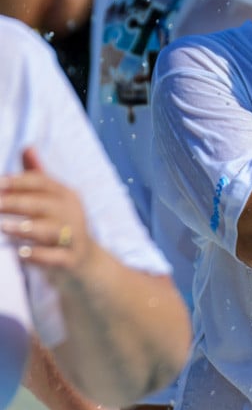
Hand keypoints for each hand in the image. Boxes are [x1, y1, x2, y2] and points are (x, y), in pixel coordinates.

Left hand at [0, 148, 94, 276]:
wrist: (86, 263)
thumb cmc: (61, 226)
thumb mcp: (53, 200)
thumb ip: (37, 176)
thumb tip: (26, 146)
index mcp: (66, 195)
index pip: (42, 182)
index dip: (18, 181)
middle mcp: (72, 213)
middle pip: (43, 204)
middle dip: (16, 203)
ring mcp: (73, 238)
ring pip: (51, 231)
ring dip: (26, 228)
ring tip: (4, 227)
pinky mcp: (71, 260)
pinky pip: (56, 258)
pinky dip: (39, 256)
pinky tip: (21, 254)